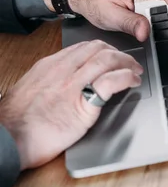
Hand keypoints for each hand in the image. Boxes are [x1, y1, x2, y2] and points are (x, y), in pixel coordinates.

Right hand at [0, 40, 142, 169]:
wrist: (7, 140)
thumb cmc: (16, 123)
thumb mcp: (31, 91)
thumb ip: (49, 83)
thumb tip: (63, 87)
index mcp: (49, 66)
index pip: (83, 47)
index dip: (103, 50)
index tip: (112, 57)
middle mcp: (62, 70)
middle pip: (98, 48)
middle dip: (118, 53)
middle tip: (128, 64)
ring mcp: (72, 86)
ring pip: (107, 59)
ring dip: (127, 63)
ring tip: (135, 71)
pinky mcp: (81, 105)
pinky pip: (109, 81)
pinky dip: (126, 77)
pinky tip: (132, 82)